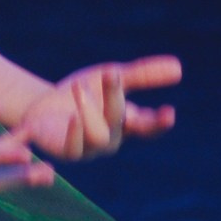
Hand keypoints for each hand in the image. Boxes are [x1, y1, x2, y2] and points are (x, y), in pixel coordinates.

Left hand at [6, 56, 181, 160]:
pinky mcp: (68, 152)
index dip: (158, 123)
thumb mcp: (112, 77)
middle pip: (120, 120)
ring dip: (91, 110)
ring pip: (99, 136)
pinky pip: (75, 149)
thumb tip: (178, 68)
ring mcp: (91, 149)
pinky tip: (74, 118)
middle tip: (110, 73)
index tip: (169, 114)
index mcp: (127, 122)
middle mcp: (112, 138)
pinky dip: (76, 133)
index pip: (148, 126)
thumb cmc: (82, 94)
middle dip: (116, 97)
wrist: (42, 108)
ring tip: (80, 86)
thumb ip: (142, 75)